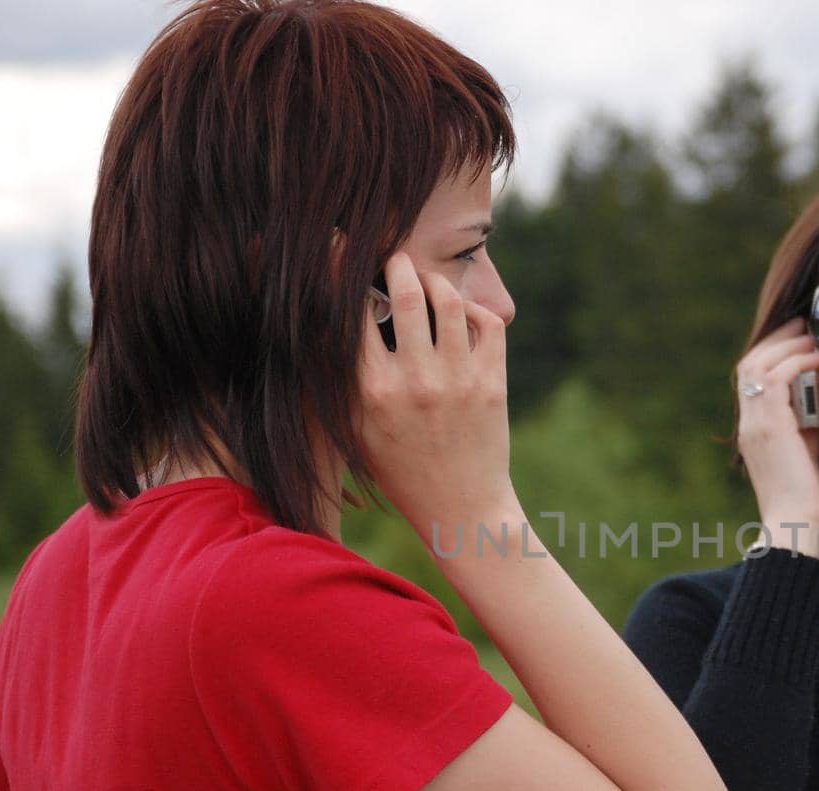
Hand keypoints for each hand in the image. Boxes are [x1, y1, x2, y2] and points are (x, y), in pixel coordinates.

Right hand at [355, 252, 518, 535]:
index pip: (353, 314)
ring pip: (449, 301)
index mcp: (372, 391)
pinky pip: (487, 325)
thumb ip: (342, 377)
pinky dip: (473, 309)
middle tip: (394, 259)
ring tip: (427, 280)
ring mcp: (458, 381)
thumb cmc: (399, 469)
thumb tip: (326, 320)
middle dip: (398, 265)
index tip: (342, 255)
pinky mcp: (492, 384)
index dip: (344, 277)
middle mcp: (415, 381)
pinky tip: (460, 313)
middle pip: (406, 294)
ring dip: (436, 281)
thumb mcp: (356, 428)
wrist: (460, 507)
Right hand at [734, 319, 818, 549]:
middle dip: (779, 337)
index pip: (752, 373)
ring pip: (759, 362)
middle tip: (806, 324)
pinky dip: (796, 362)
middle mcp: (748, 421)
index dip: (774, 349)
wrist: (795, 523)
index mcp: (752, 425)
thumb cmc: (805, 491)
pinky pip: (776, 377)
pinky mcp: (769, 426)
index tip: (800, 336)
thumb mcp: (805, 443)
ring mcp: (754, 422)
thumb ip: (806, 414)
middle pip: (751, 360)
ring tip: (814, 339)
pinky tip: (817, 360)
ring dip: (789, 345)